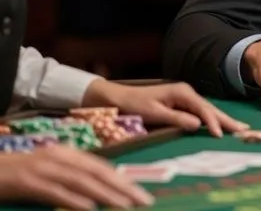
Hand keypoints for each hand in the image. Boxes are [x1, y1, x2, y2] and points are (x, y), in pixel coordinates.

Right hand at [0, 145, 153, 209]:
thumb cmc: (17, 174)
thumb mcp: (49, 171)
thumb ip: (72, 176)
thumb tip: (100, 190)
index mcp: (66, 154)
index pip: (101, 166)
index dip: (123, 179)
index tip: (141, 192)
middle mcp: (58, 157)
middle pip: (97, 172)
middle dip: (123, 187)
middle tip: (143, 200)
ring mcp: (43, 168)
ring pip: (81, 181)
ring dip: (106, 194)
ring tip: (125, 205)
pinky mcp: (27, 182)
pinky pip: (55, 192)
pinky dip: (74, 200)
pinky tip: (90, 209)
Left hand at [82, 80, 248, 137]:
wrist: (119, 97)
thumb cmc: (135, 104)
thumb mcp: (155, 113)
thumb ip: (177, 118)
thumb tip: (198, 124)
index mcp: (182, 92)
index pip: (203, 109)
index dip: (213, 122)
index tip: (221, 134)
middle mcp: (187, 93)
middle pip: (211, 108)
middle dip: (227, 120)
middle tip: (244, 130)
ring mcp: (185, 98)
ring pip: (207, 110)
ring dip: (222, 120)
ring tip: (239, 129)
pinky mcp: (182, 104)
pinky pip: (201, 112)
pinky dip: (212, 120)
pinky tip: (220, 125)